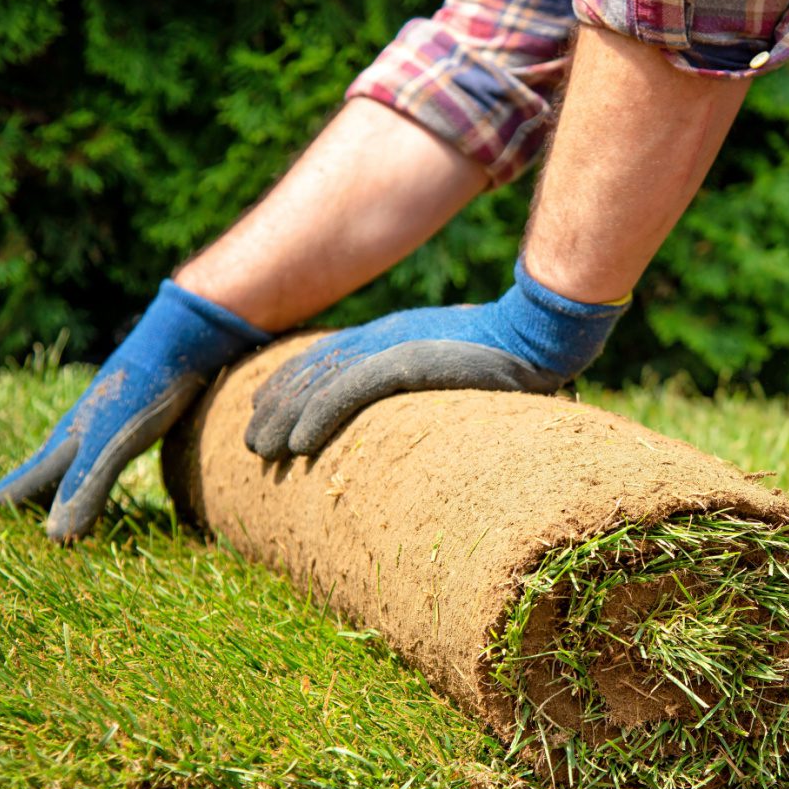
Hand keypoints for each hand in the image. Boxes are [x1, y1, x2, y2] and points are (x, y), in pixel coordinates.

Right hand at [0, 280, 269, 540]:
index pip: (12, 489)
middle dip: (3, 510)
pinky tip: (84, 487)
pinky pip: (88, 466)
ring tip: (25, 518)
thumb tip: (55, 540)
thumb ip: (86, 488)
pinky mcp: (122, 430)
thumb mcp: (113, 445)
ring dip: (39, 499)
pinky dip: (76, 485)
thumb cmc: (142, 392)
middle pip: (28, 483)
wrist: (177, 343)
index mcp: (59, 449)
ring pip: (57, 474)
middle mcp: (70, 442)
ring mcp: (95, 433)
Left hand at [244, 258, 626, 459]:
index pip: (326, 361)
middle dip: (277, 407)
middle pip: (314, 372)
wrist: (537, 339)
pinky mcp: (405, 361)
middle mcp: (382, 338)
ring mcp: (393, 347)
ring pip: (322, 384)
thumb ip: (417, 379)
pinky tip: (299, 445)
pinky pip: (350, 392)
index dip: (289, 386)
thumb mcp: (448, 368)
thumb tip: (403, 412)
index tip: (264, 414)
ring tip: (262, 452)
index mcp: (390, 337)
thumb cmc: (505, 359)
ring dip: (287, 420)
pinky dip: (319, 417)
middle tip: (252, 444)